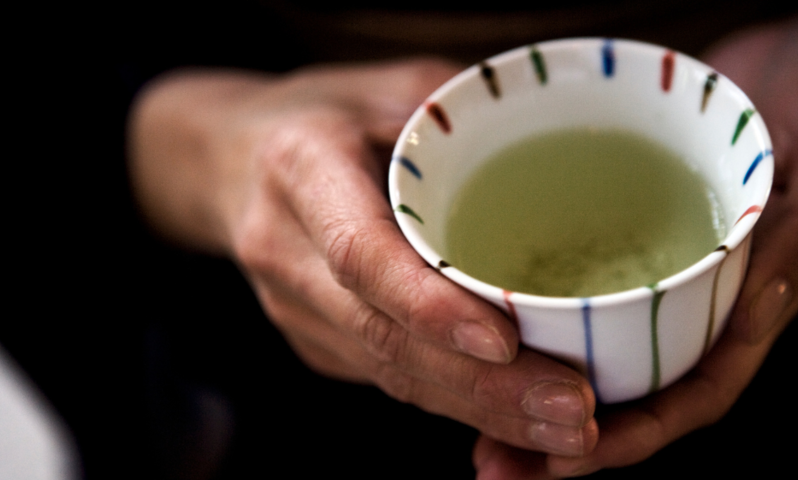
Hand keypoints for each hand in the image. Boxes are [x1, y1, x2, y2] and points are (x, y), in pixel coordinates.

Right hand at [128, 59, 598, 456]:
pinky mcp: (314, 340)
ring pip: (389, 372)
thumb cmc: (321, 115)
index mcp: (302, 169)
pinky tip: (519, 417)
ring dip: (480, 410)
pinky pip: (388, 378)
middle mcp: (285, 249)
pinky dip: (457, 404)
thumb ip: (457, 108)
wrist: (226, 162)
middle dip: (482, 386)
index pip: (360, 253)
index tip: (504, 343)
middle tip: (571, 411)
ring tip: (565, 430)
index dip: (428, 305)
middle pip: (383, 336)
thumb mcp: (385, 83)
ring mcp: (292, 307)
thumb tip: (559, 128)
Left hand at [473, 5, 797, 478]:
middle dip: (567, 440)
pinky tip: (486, 323)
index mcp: (764, 299)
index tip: (570, 459)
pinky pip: (582, 283)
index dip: (635, 435)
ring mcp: (670, 267)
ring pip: (602, 348)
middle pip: (636, 390)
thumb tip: (750, 307)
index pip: (697, 392)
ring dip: (537, 388)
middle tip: (492, 464)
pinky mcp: (637, 229)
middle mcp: (710, 297)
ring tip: (469, 416)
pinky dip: (539, 313)